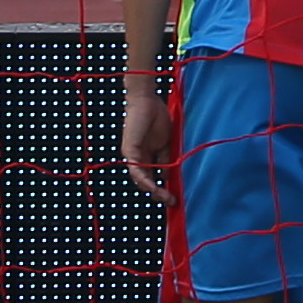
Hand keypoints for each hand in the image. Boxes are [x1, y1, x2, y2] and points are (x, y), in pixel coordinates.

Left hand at [119, 72, 177, 194]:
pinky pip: (136, 170)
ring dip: (152, 191)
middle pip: (145, 182)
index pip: (151, 177)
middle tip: (171, 202)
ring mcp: (132, 155)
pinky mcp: (129, 151)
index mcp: (146, 156)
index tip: (172, 197)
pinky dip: (144, 180)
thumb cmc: (157, 117)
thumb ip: (165, 159)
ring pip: (140, 179)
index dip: (161, 188)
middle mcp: (137, 158)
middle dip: (158, 193)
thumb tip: (167, 177)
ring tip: (165, 198)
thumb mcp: (166, 142)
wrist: (147, 100)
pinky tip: (154, 187)